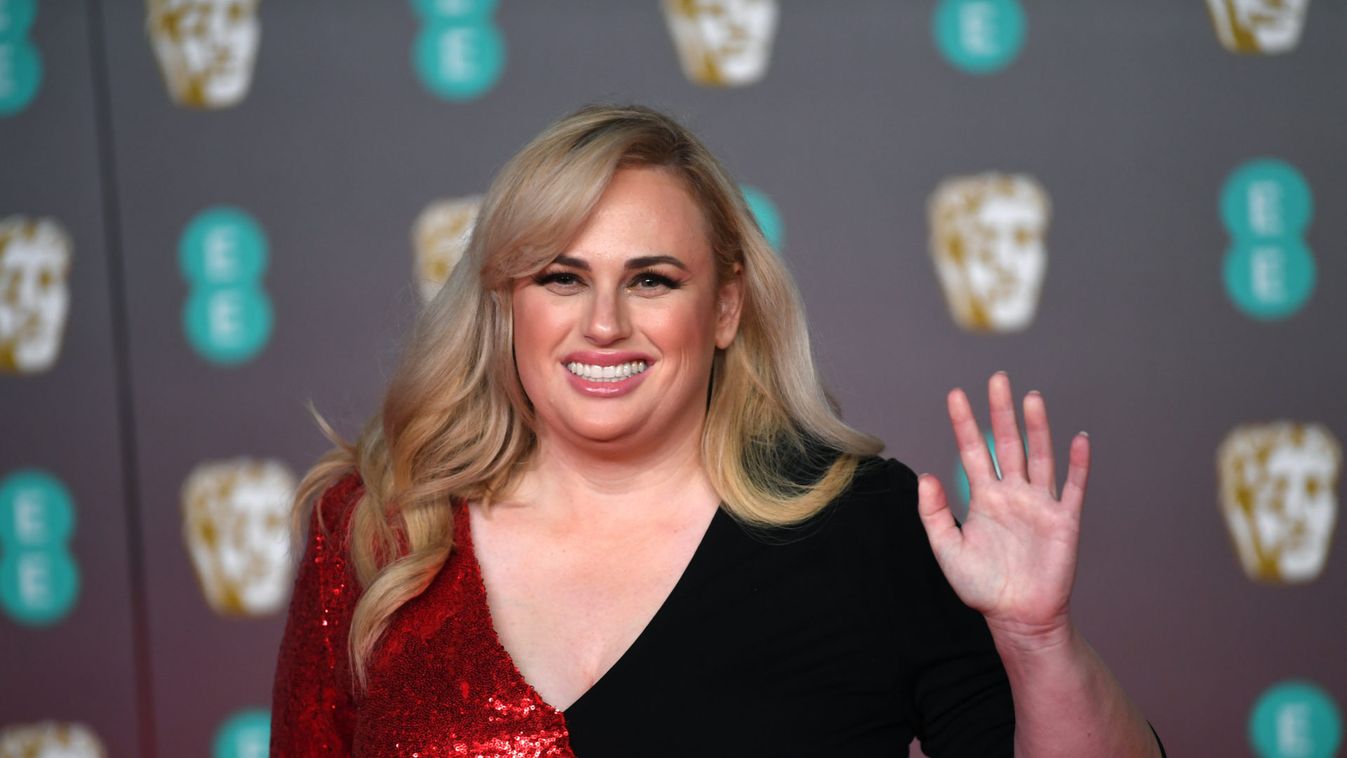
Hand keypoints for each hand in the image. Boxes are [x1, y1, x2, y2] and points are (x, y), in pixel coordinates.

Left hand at [916, 372, 1087, 647]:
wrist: (1017, 616)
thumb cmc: (981, 586)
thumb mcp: (947, 549)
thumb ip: (934, 513)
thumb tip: (926, 475)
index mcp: (984, 497)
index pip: (973, 451)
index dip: (964, 424)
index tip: (956, 395)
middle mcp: (1012, 493)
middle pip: (1008, 443)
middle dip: (1001, 412)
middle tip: (997, 378)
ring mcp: (1039, 504)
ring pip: (1039, 456)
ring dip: (1036, 427)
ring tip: (1031, 397)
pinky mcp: (1064, 521)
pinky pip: (1073, 487)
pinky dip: (1078, 464)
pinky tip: (1078, 438)